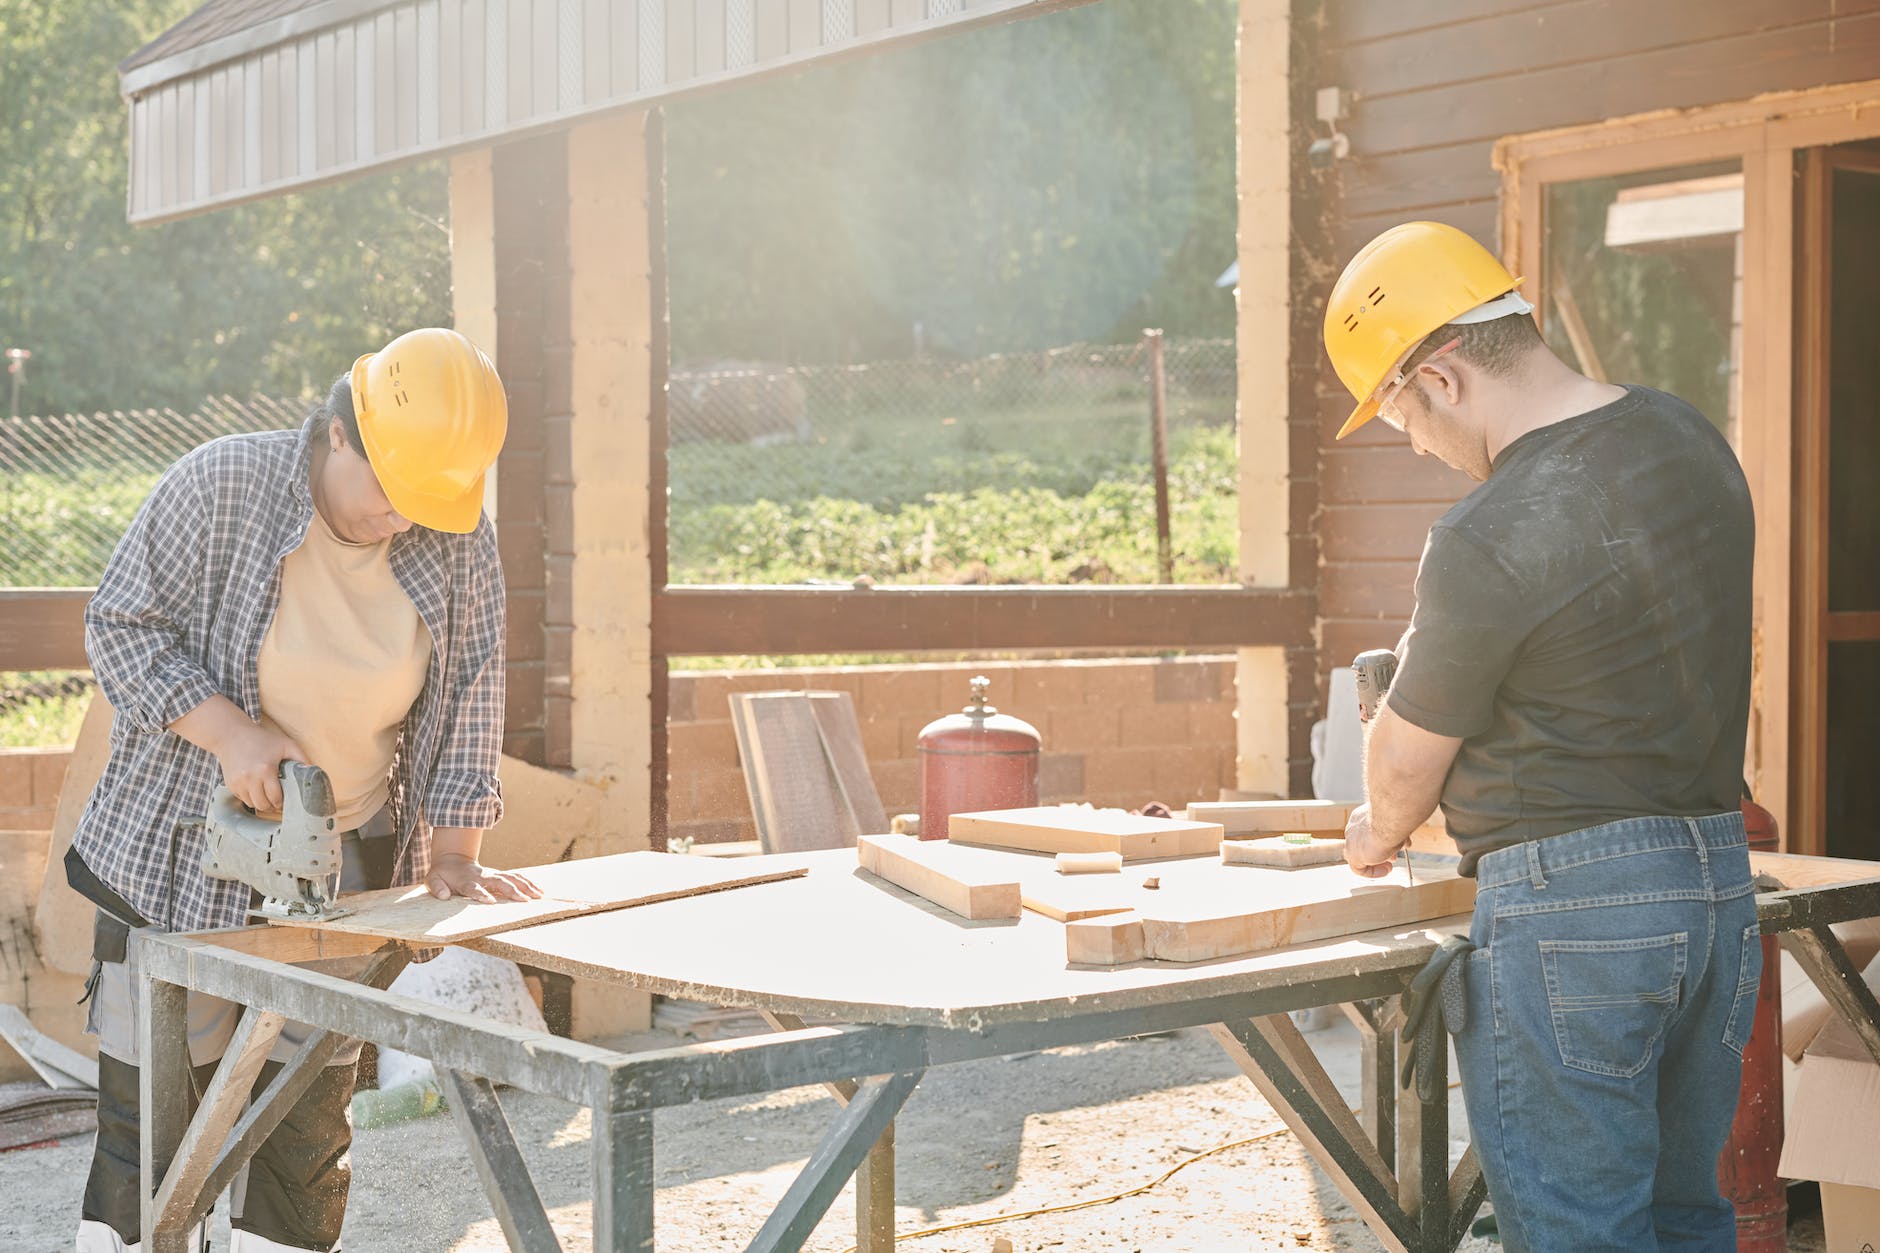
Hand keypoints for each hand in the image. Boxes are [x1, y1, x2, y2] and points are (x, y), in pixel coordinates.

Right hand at [215, 721, 307, 812]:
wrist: (232, 735)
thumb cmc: (261, 739)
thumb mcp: (286, 744)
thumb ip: (302, 759)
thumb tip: (313, 773)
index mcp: (265, 770)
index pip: (275, 798)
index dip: (283, 803)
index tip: (287, 801)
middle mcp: (249, 778)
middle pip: (263, 805)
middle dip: (272, 806)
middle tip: (279, 802)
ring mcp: (237, 783)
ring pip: (252, 804)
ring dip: (261, 803)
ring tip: (268, 796)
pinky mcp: (230, 784)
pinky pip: (242, 799)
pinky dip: (250, 797)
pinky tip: (257, 789)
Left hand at [426, 853, 542, 903]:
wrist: (452, 860)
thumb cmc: (442, 874)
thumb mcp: (431, 880)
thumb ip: (437, 887)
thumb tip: (444, 896)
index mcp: (466, 881)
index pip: (474, 888)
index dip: (482, 894)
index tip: (491, 902)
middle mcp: (482, 876)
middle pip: (500, 882)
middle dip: (512, 891)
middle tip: (524, 901)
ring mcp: (492, 874)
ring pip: (512, 878)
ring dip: (525, 886)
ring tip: (538, 896)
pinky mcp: (499, 875)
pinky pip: (516, 877)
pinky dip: (528, 883)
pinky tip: (539, 891)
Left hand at [1344, 803, 1402, 878]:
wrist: (1389, 820)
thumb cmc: (1395, 818)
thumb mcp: (1397, 826)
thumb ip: (1396, 834)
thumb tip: (1404, 843)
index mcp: (1361, 818)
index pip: (1367, 833)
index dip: (1380, 842)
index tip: (1393, 847)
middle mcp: (1353, 829)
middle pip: (1363, 845)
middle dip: (1379, 853)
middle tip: (1393, 857)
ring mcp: (1351, 842)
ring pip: (1360, 857)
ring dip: (1376, 863)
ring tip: (1390, 866)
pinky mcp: (1353, 856)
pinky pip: (1359, 870)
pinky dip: (1373, 872)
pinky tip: (1386, 870)